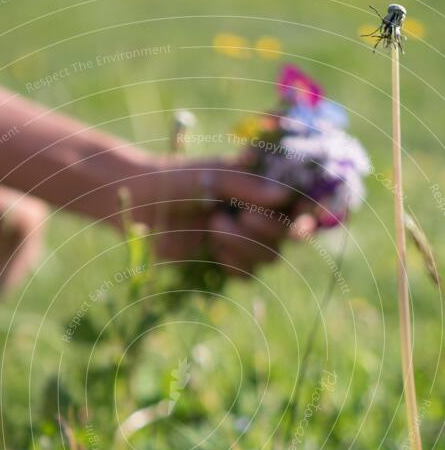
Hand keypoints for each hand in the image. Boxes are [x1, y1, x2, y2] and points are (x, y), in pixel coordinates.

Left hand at [128, 153, 317, 275]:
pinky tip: (213, 247)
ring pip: (269, 258)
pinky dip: (233, 263)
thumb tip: (282, 198)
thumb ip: (247, 186)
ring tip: (214, 225)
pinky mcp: (227, 262)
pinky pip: (247, 275)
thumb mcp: (213, 175)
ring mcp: (245, 241)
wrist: (141, 204)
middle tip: (239, 214)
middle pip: (288, 237)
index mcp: (264, 187)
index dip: (308, 216)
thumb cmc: (177, 179)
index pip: (300, 205)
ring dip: (245, 245)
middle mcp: (261, 215)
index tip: (301, 222)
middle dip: (266, 229)